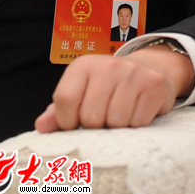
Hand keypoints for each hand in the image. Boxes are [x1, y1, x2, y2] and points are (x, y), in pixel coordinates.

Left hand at [34, 46, 194, 131]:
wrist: (148, 69)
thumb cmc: (107, 87)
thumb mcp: (81, 92)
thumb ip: (58, 111)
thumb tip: (41, 127)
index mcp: (83, 66)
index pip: (65, 99)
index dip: (67, 121)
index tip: (75, 124)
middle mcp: (107, 65)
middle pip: (91, 117)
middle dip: (95, 127)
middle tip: (102, 119)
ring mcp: (131, 73)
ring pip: (116, 122)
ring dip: (117, 128)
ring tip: (119, 115)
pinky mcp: (153, 84)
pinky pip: (138, 122)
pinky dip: (136, 125)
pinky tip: (136, 112)